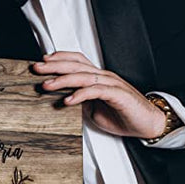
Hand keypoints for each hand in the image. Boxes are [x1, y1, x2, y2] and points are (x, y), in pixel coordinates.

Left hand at [34, 51, 165, 138]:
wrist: (147, 124)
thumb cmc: (121, 115)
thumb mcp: (93, 108)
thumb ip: (79, 101)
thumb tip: (60, 99)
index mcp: (97, 77)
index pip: (77, 60)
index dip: (60, 58)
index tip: (42, 61)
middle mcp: (103, 77)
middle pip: (76, 65)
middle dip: (54, 66)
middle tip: (37, 68)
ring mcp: (111, 84)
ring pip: (83, 76)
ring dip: (62, 80)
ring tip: (46, 85)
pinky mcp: (117, 95)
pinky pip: (96, 91)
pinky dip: (80, 94)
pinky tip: (68, 100)